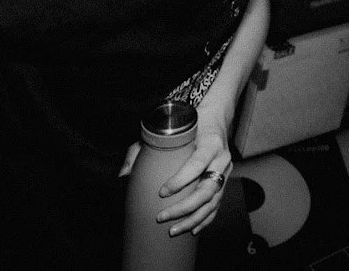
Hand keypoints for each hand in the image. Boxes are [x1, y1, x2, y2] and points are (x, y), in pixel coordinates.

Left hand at [153, 108, 233, 236]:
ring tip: (173, 230)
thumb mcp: (164, 130)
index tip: (161, 193)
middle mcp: (221, 159)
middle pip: (206, 190)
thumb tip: (123, 175)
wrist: (214, 118)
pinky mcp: (225, 182)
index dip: (180, 180)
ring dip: (192, 219)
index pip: (197, 164)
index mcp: (210, 143)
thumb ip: (142, 150)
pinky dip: (204, 220)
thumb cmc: (185, 125)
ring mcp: (225, 172)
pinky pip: (216, 206)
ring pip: (212, 202)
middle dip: (184, 208)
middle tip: (162, 218)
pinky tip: (192, 229)